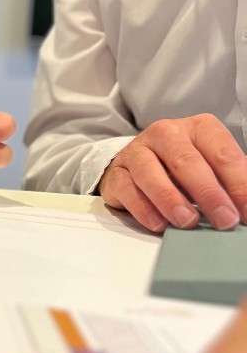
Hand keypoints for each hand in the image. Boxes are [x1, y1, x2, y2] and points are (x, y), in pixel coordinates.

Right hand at [98, 115, 246, 231]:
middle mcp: (166, 133)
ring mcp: (137, 150)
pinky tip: (158, 224)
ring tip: (187, 222)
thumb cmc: (186, 170)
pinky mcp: (117, 171)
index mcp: (199, 128)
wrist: (141, 166)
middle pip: (186, 161)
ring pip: (150, 171)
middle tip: (224, 220)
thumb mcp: (215, 169)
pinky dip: (143, 208)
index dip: (239, 184)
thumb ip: (233, 184)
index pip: (223, 154)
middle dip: (208, 193)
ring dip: (170, 199)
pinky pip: (127, 188)